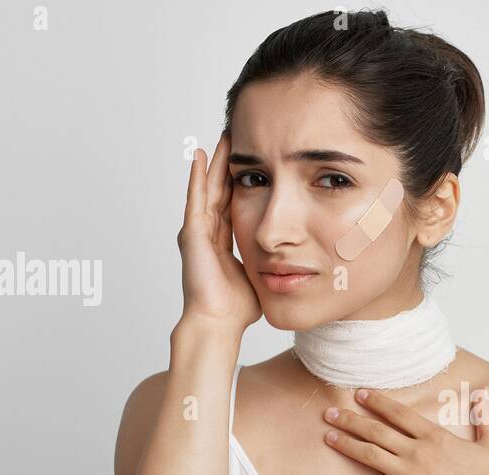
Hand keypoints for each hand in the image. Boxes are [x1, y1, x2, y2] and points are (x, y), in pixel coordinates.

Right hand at [177, 132, 260, 337]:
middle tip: (237, 138)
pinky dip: (198, 176)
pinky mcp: (193, 234)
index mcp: (223, 242)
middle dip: (228, 165)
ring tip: (222, 138)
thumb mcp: (261, 275)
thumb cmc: (237, 309)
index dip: (243, 182)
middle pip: (220, 190)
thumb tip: (296, 259)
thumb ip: (271, 262)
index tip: (254, 162)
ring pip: (208, 188)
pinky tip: (201, 156)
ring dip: (214, 163)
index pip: (234, 203)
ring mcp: (198, 232)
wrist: (218, 322)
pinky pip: (196, 198)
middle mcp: (208, 233)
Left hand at [321, 387, 488, 474]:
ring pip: (369, 455)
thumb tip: (484, 393)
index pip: (400, 415)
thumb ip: (486, 418)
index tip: (360, 394)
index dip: (378, 403)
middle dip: (352, 420)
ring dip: (346, 444)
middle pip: (377, 431)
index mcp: (436, 438)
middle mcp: (418, 453)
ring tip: (328, 436)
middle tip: (331, 413)